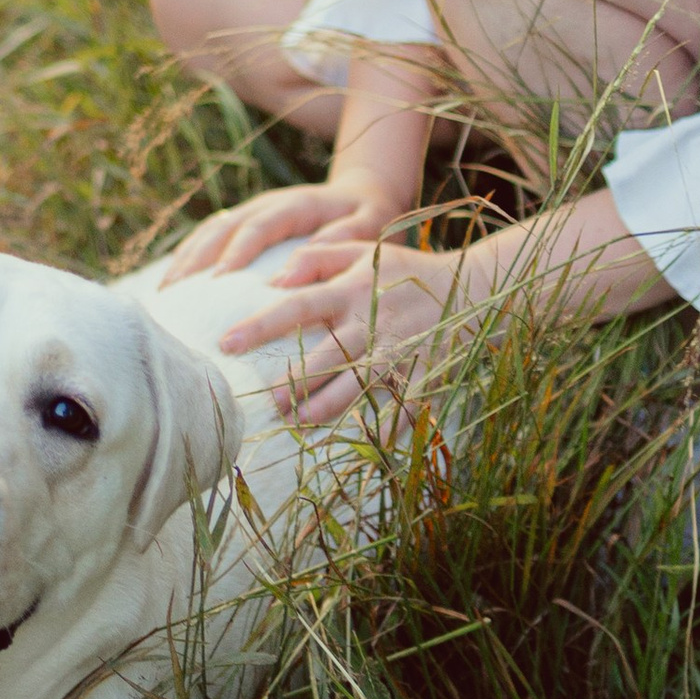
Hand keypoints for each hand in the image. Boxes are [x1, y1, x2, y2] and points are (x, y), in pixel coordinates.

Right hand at [161, 182, 396, 283]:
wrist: (364, 195)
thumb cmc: (371, 215)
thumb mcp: (372, 223)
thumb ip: (346, 235)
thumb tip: (311, 251)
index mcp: (296, 204)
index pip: (259, 225)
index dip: (237, 251)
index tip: (218, 281)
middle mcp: (267, 204)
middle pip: (223, 228)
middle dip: (198, 260)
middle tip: (177, 295)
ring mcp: (252, 212)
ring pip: (210, 232)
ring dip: (186, 261)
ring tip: (165, 295)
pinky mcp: (245, 225)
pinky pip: (209, 239)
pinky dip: (189, 260)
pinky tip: (173, 286)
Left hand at [221, 238, 473, 427]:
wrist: (473, 287)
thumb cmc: (405, 270)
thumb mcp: (362, 251)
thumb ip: (315, 258)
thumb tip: (273, 278)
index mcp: (352, 289)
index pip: (297, 306)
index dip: (260, 325)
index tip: (226, 342)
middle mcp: (372, 322)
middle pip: (324, 357)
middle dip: (292, 383)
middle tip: (263, 403)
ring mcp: (399, 352)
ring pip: (356, 388)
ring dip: (324, 409)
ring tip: (296, 424)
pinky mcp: (423, 374)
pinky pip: (400, 409)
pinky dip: (381, 430)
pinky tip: (358, 448)